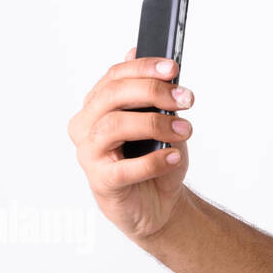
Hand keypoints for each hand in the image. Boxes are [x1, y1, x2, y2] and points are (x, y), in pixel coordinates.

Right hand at [67, 46, 195, 241]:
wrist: (157, 205)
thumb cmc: (155, 161)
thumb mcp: (161, 124)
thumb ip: (155, 98)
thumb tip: (159, 67)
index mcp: (97, 106)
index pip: (114, 77)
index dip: (143, 68)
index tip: (173, 68)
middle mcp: (87, 126)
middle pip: (112, 96)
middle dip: (151, 91)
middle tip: (185, 98)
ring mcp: (90, 154)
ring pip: (114, 126)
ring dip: (154, 124)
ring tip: (184, 129)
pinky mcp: (101, 182)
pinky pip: (125, 168)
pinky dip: (153, 161)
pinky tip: (174, 156)